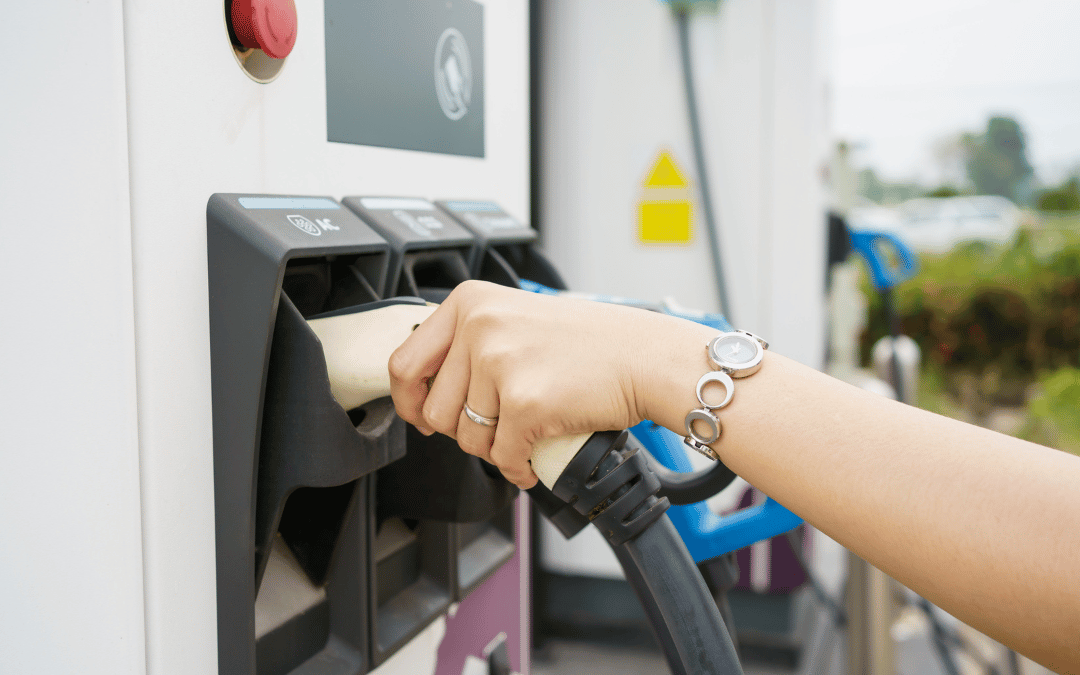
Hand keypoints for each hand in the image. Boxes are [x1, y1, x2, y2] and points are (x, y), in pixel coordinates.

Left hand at [388, 280, 666, 487]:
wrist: (644, 356)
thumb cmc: (591, 342)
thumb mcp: (515, 318)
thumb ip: (469, 342)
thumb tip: (423, 390)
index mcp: (470, 302)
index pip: (404, 363)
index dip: (409, 401)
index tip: (421, 415)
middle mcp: (480, 327)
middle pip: (435, 411)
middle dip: (465, 430)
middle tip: (497, 425)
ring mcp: (500, 364)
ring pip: (467, 439)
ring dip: (495, 448)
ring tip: (523, 434)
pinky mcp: (525, 403)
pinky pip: (502, 457)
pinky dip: (518, 468)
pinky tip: (534, 457)